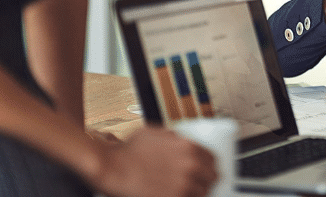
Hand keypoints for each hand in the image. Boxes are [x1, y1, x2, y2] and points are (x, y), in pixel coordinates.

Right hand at [90, 126, 216, 196]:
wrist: (112, 166)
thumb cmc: (129, 150)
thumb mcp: (157, 133)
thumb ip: (175, 139)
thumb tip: (183, 143)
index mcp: (189, 147)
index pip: (212, 159)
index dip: (209, 164)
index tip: (206, 169)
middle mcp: (190, 165)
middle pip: (212, 177)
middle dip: (205, 179)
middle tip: (199, 182)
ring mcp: (183, 184)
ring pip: (202, 192)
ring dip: (196, 191)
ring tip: (186, 191)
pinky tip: (178, 195)